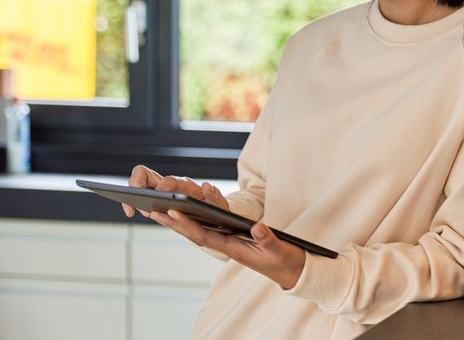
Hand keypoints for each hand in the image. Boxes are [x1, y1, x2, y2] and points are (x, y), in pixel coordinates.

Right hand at [121, 165, 228, 217]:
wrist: (211, 209)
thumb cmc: (214, 206)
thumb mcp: (220, 204)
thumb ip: (215, 197)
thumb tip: (206, 185)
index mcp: (184, 184)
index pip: (168, 180)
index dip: (160, 189)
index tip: (157, 200)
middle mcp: (169, 183)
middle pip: (144, 172)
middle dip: (135, 185)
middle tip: (135, 202)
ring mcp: (158, 189)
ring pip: (137, 182)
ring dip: (131, 194)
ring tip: (131, 211)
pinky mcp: (153, 197)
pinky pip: (137, 194)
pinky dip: (131, 202)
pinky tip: (131, 212)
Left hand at [150, 210, 304, 289]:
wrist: (292, 271)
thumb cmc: (284, 260)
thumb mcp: (279, 249)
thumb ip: (267, 239)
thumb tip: (255, 226)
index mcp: (234, 249)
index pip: (205, 235)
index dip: (188, 224)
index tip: (172, 212)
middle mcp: (227, 246)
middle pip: (196, 234)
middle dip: (175, 223)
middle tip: (153, 210)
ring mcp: (230, 243)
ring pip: (200, 232)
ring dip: (181, 223)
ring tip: (162, 211)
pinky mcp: (235, 240)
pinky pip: (210, 230)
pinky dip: (196, 223)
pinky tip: (187, 216)